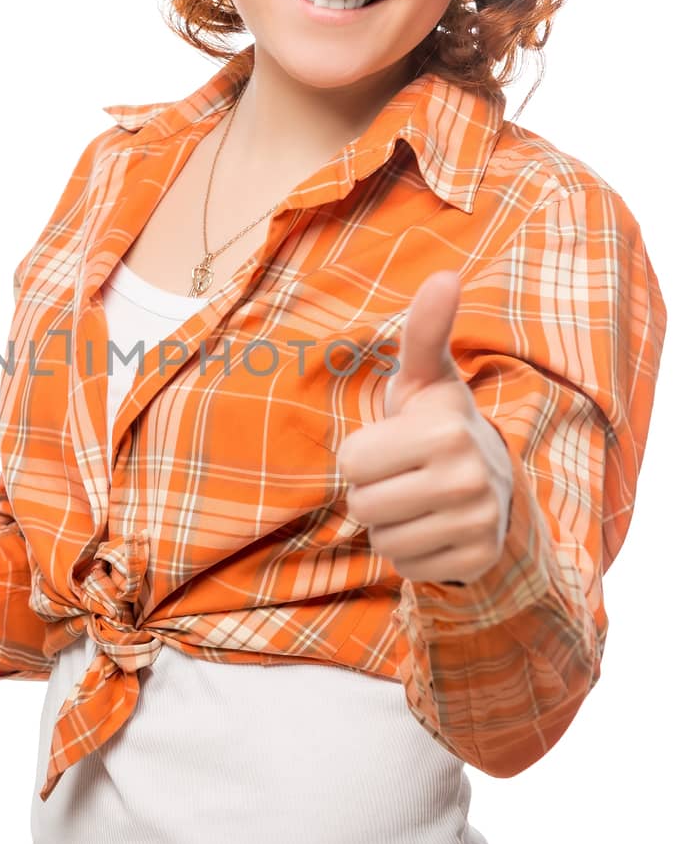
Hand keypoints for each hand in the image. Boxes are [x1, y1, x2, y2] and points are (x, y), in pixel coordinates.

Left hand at [338, 270, 513, 585]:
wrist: (492, 479)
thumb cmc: (436, 422)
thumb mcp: (424, 377)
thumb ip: (424, 331)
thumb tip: (445, 275)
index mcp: (445, 430)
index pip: (350, 463)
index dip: (361, 456)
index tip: (394, 445)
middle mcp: (469, 477)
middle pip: (362, 506)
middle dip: (372, 493)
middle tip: (404, 476)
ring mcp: (478, 523)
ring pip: (384, 542)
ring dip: (390, 526)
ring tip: (419, 501)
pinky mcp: (479, 560)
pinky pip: (410, 568)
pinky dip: (414, 554)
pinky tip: (436, 528)